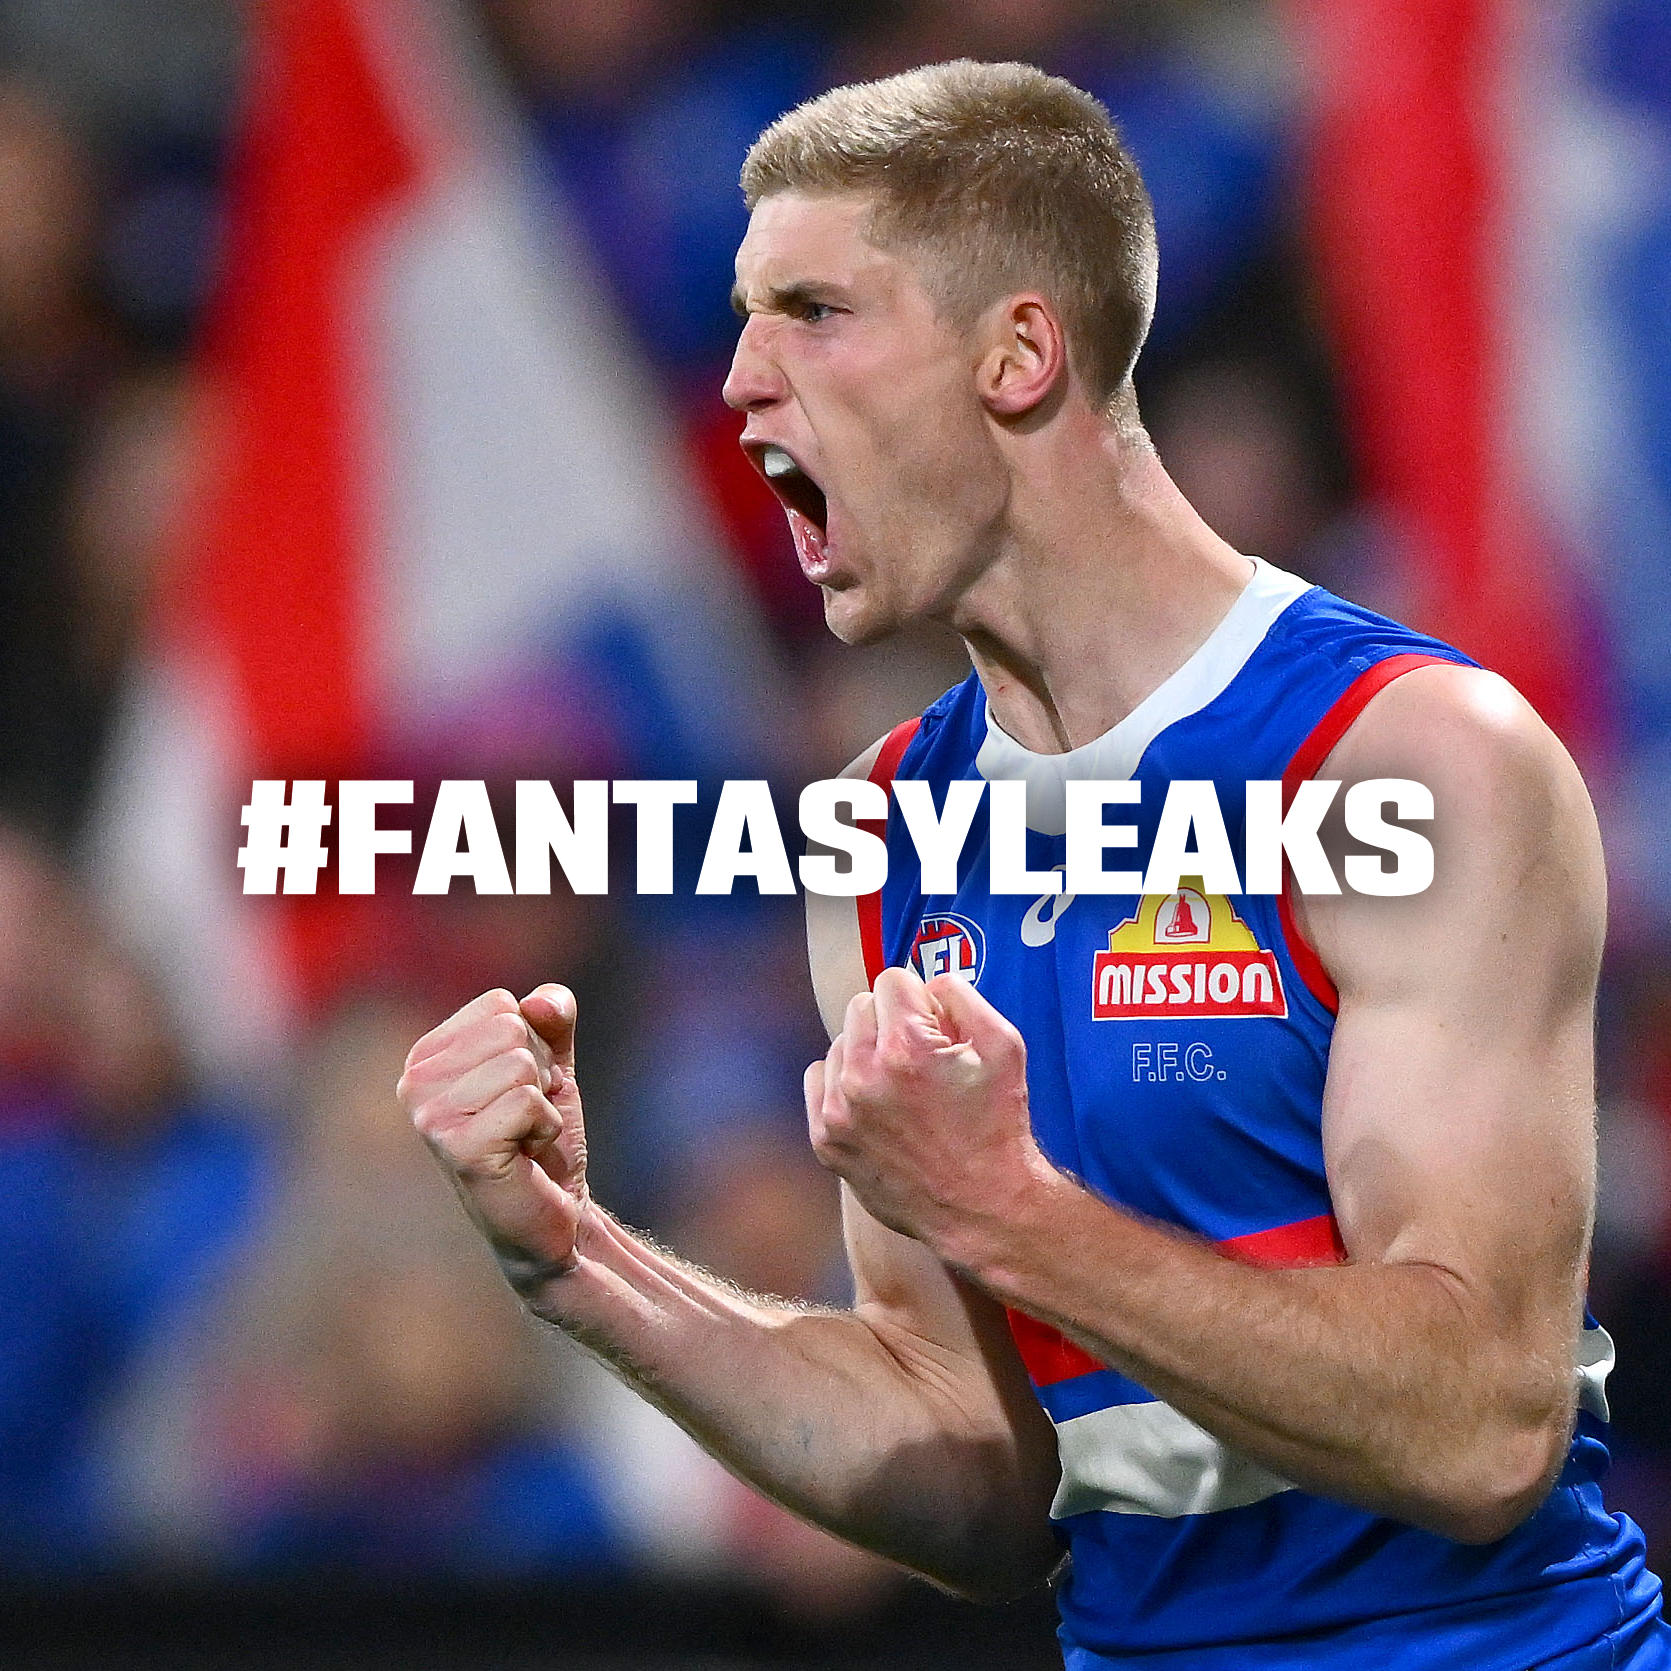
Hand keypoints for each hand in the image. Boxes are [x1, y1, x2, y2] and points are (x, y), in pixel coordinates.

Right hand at [398, 984, 588, 1294]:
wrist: (554, 1213)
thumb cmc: (541, 1137)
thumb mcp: (551, 1063)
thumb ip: (551, 1018)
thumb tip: (539, 1001)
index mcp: (427, 1056)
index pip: (500, 1005)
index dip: (532, 1043)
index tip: (521, 1088)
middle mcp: (415, 1083)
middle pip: (512, 1029)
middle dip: (539, 1071)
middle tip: (524, 1117)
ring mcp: (431, 1117)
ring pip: (521, 1064)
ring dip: (542, 1103)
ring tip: (522, 1136)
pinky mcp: (459, 1149)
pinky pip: (527, 1102)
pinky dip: (544, 1126)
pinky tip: (525, 1154)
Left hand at [804, 967, 1047, 1258]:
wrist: (982, 1209)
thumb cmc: (997, 1125)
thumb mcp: (1004, 1045)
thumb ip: (961, 996)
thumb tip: (926, 984)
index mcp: (907, 1047)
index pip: (892, 979)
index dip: (921, 1001)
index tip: (936, 1028)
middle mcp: (864, 1075)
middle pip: (861, 1006)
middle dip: (892, 1022)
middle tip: (921, 1058)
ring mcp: (839, 1110)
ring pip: (840, 1043)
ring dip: (866, 1053)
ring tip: (902, 1087)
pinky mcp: (826, 1139)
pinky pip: (818, 1079)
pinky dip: (843, 1083)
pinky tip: (876, 1103)